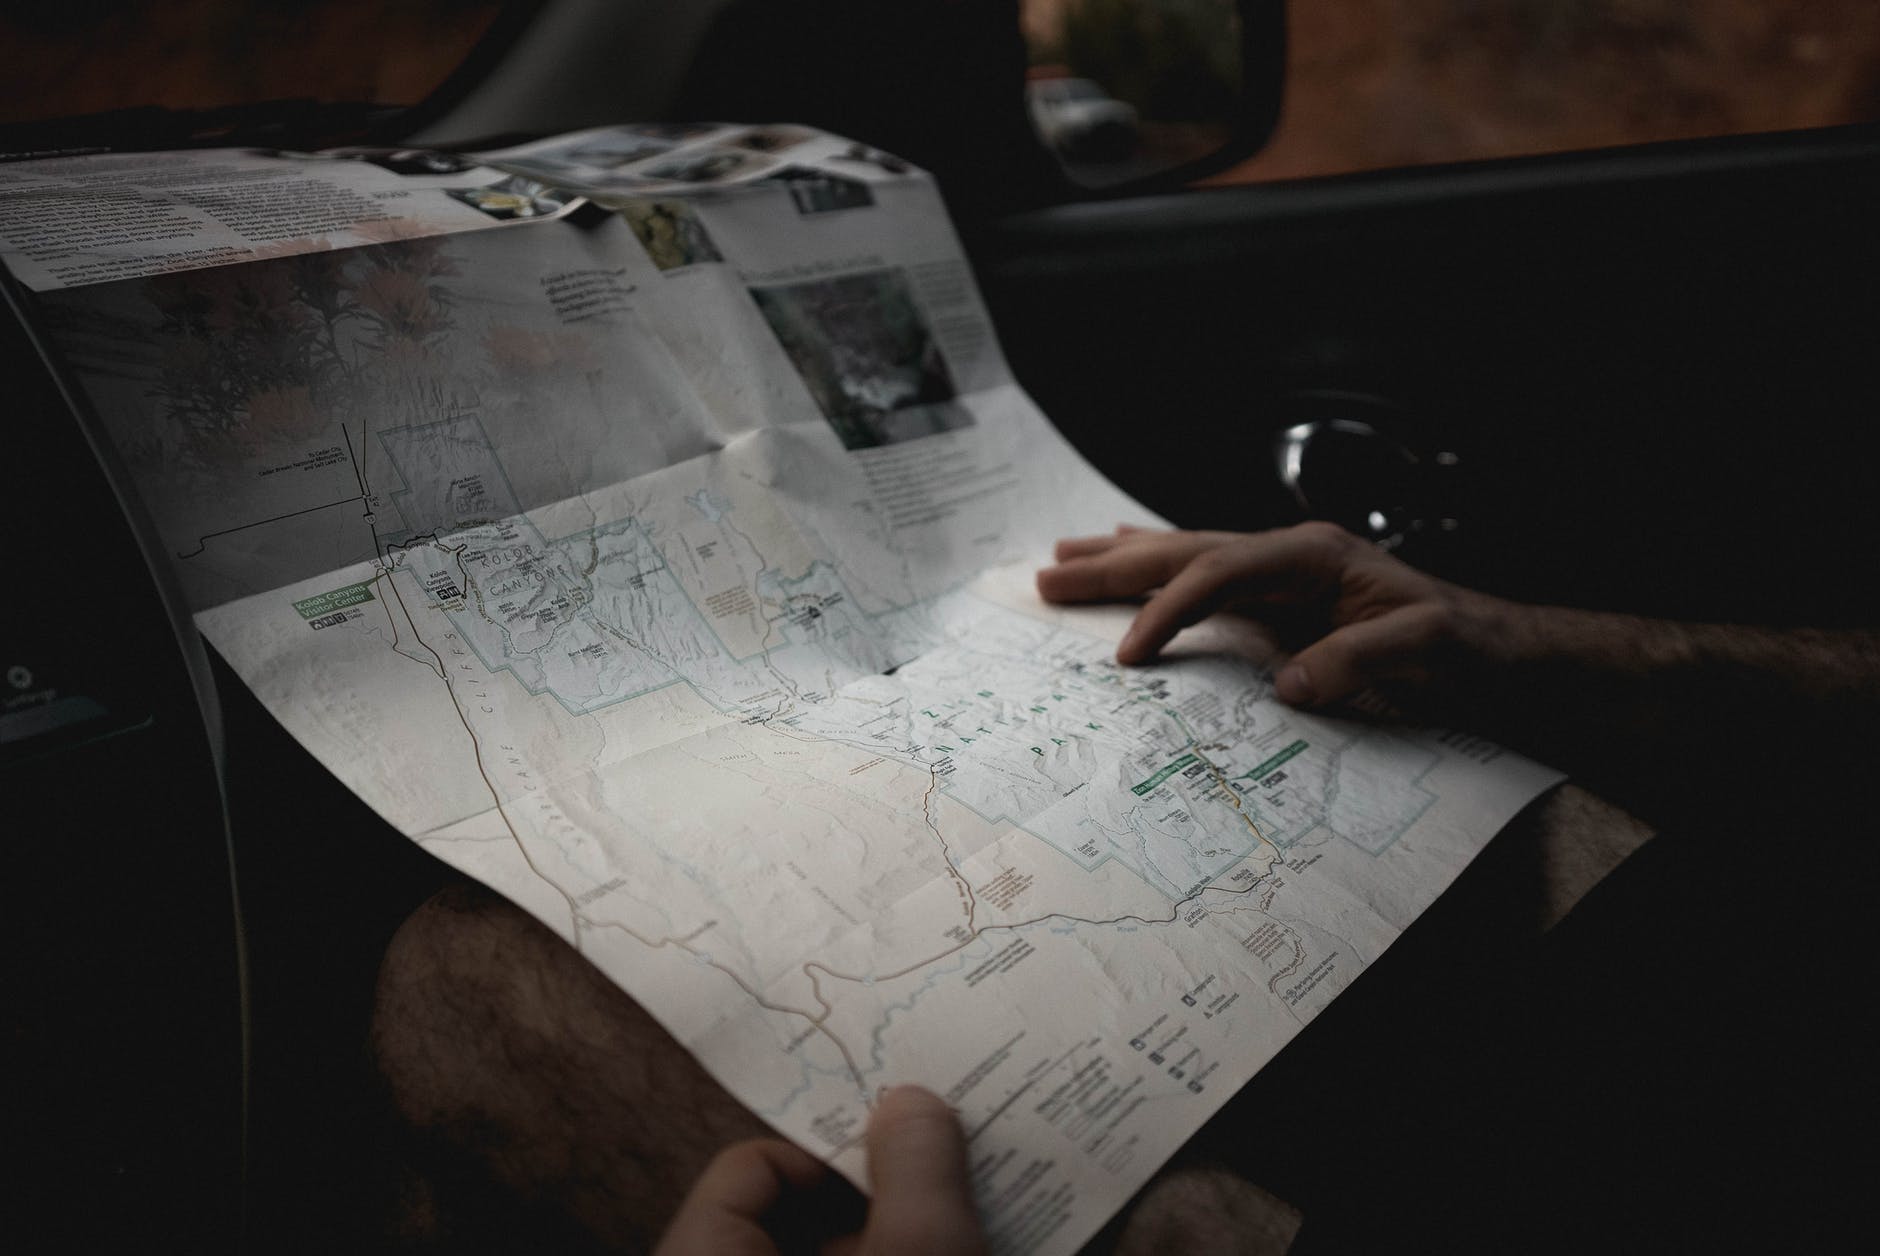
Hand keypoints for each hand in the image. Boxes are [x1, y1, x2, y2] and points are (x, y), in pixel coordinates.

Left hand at [655, 1085, 986, 1255]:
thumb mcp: (924, 1255)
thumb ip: (916, 1168)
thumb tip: (909, 1100)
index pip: (745, 1168)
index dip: (825, 1152)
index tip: (892, 1160)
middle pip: (782, 1220)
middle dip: (866, 1203)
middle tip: (932, 1201)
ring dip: (881, 1242)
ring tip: (948, 1241)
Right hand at [1035, 522, 1519, 709]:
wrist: (1496, 650)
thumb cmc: (1467, 649)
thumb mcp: (1429, 652)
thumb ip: (1361, 660)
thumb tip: (1288, 686)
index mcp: (1314, 556)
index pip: (1219, 572)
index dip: (1168, 608)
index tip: (1127, 656)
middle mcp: (1290, 552)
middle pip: (1185, 550)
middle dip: (1112, 565)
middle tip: (1044, 579)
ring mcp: (1283, 569)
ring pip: (1186, 553)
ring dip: (1122, 557)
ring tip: (1063, 556)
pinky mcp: (1281, 593)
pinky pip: (1205, 573)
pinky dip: (1159, 566)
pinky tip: (1131, 553)